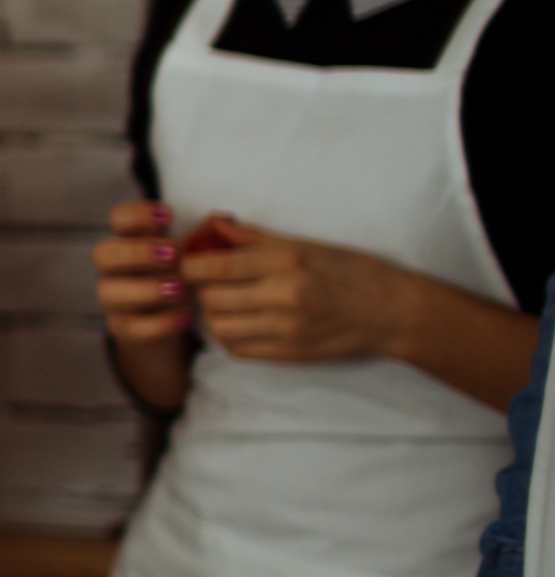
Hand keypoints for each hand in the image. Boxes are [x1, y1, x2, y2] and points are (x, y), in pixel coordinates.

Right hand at [90, 200, 191, 349]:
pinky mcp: (124, 328)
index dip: (137, 214)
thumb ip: (206, 238)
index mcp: (130, 242)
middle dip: (136, 252)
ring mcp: (115, 300)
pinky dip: (159, 323)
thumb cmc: (180, 277)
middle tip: (173, 254)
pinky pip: (131, 327)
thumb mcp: (194, 256)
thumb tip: (224, 220)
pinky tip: (185, 316)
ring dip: (144, 289)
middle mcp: (115, 269)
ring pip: (108, 292)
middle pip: (103, 254)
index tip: (168, 216)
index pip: (118, 218)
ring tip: (179, 288)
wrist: (169, 323)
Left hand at [186, 217, 417, 364]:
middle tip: (208, 284)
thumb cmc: (349, 270)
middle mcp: (284, 295)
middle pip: (211, 299)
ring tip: (224, 304)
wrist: (390, 311)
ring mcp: (287, 329)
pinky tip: (240, 323)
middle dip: (201, 290)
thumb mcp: (303, 244)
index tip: (186, 263)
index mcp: (286, 261)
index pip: (215, 267)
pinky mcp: (290, 354)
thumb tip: (214, 223)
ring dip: (213, 316)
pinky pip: (238, 349)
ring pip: (219, 327)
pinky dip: (229, 337)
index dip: (189, 266)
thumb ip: (254, 237)